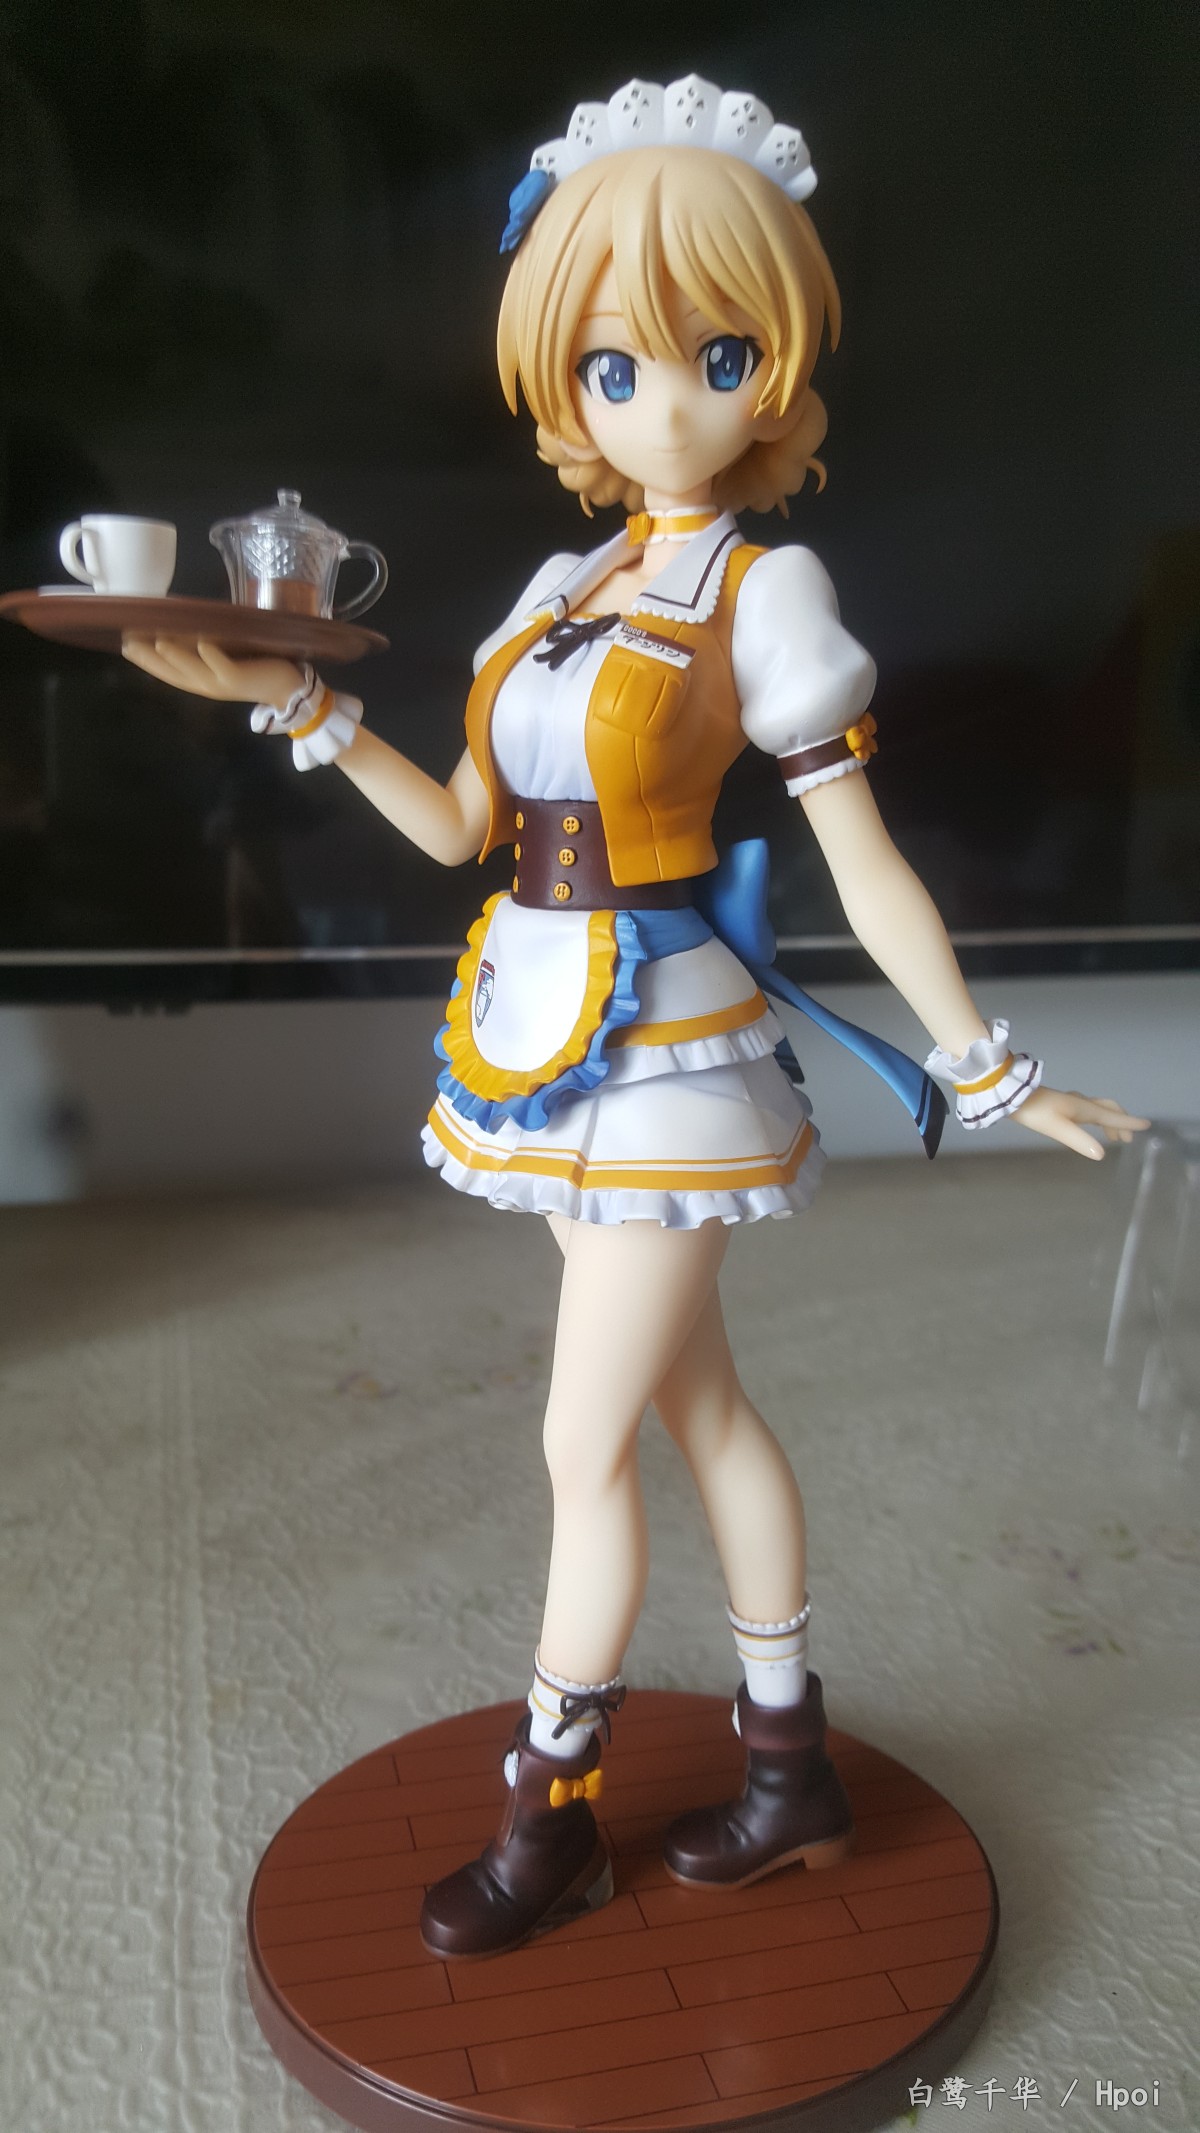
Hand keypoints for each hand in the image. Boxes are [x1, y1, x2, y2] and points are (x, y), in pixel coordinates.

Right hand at [122, 635, 302, 713]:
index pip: (169, 672)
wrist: (288, 688)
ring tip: (156, 642)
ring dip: (176, 656)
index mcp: (202, 682)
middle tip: (129, 643)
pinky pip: (223, 667)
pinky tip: (201, 643)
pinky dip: (211, 656)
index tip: (126, 646)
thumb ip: (208, 652)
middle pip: (174, 673)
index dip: (147, 662)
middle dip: (150, 660)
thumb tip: (190, 630)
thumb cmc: (256, 669)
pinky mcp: (240, 678)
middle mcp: (207, 685)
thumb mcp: (226, 660)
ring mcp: (223, 683)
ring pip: (194, 671)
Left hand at [1014, 1084, 1149, 1160]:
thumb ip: (1079, 1140)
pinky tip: (1087, 1124)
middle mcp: (1080, 1103)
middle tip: (1127, 1138)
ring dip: (1109, 1121)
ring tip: (1113, 1136)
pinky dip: (1095, 1118)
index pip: (1112, 1116)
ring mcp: (1070, 1103)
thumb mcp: (1058, 1128)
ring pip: (1097, 1110)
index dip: (1129, 1123)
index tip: (1146, 1126)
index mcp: (1084, 1109)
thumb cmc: (1035, 1112)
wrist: (1012, 1096)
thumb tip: (1102, 1155)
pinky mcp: (1060, 1104)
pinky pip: (1086, 1110)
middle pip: (1108, 1109)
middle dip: (1121, 1122)